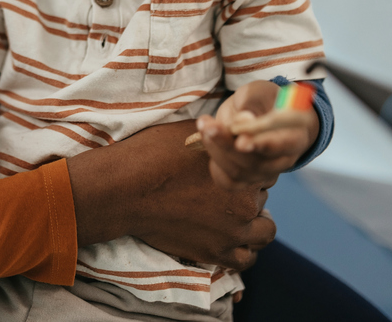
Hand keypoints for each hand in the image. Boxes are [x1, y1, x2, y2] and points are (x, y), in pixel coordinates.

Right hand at [67, 119, 276, 271]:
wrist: (125, 191)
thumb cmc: (154, 155)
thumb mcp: (191, 134)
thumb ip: (219, 138)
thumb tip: (230, 131)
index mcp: (242, 172)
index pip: (265, 172)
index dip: (250, 169)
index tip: (235, 169)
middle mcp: (244, 205)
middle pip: (263, 201)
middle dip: (249, 195)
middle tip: (225, 190)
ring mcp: (231, 233)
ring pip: (264, 233)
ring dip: (253, 223)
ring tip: (233, 216)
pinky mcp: (215, 253)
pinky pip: (246, 260)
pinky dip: (242, 250)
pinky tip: (229, 238)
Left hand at [198, 81, 317, 189]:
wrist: (255, 113)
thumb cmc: (261, 100)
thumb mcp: (258, 92)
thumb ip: (252, 104)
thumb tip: (244, 120)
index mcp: (295, 134)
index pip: (285, 145)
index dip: (264, 145)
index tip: (241, 141)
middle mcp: (284, 159)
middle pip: (258, 163)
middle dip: (229, 146)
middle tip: (210, 126)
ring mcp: (265, 172)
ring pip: (240, 172)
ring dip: (217, 149)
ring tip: (205, 124)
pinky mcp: (247, 180)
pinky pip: (228, 181)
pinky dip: (214, 164)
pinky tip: (208, 142)